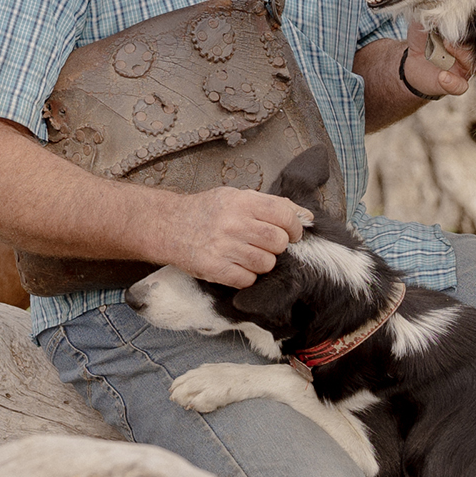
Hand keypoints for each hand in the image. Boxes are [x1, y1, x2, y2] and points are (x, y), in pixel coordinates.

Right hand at [162, 185, 314, 286]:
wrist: (168, 226)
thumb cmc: (206, 211)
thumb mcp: (236, 196)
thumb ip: (271, 204)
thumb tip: (306, 216)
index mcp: (242, 201)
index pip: (285, 215)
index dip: (295, 227)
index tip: (292, 233)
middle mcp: (233, 223)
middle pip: (279, 241)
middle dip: (279, 246)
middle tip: (267, 245)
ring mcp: (223, 247)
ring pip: (266, 263)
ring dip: (263, 263)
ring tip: (249, 255)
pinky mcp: (215, 269)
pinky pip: (248, 280)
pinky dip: (247, 276)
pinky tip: (236, 265)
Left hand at [403, 21, 474, 100]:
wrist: (411, 62)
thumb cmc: (422, 40)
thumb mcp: (422, 23)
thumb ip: (429, 15)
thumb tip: (435, 6)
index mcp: (464, 37)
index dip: (468, 22)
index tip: (454, 16)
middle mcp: (468, 53)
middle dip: (465, 37)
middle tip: (449, 31)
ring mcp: (462, 69)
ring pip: (474, 64)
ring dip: (462, 54)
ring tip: (446, 46)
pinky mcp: (454, 84)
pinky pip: (460, 86)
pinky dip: (453, 82)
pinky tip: (443, 76)